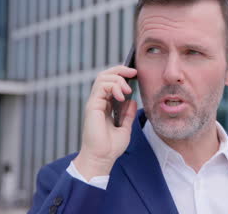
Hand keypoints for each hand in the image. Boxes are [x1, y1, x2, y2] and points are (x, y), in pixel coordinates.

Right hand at [74, 66, 137, 180]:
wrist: (102, 158)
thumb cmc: (111, 147)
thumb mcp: (125, 127)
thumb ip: (128, 114)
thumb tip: (132, 102)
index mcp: (105, 106)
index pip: (111, 82)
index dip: (122, 75)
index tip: (135, 74)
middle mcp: (98, 102)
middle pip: (105, 75)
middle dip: (120, 70)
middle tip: (133, 72)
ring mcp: (94, 103)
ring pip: (103, 77)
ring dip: (118, 78)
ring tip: (128, 89)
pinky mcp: (92, 106)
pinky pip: (101, 87)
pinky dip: (114, 86)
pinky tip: (122, 95)